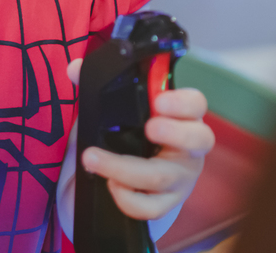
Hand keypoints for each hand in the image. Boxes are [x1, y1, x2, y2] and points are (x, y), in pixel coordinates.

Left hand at [66, 58, 214, 220]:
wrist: (132, 174)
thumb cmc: (131, 133)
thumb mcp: (117, 109)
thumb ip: (97, 85)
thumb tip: (75, 68)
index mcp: (182, 117)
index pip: (196, 104)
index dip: (183, 102)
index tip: (159, 101)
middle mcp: (189, 147)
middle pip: (200, 139)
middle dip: (175, 133)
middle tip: (150, 128)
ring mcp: (181, 177)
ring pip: (164, 176)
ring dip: (125, 168)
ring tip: (93, 158)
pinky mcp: (167, 203)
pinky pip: (152, 207)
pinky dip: (128, 199)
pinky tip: (110, 185)